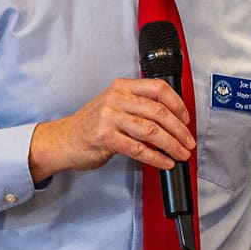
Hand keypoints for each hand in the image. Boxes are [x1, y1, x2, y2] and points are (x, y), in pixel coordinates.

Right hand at [29, 78, 193, 182]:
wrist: (62, 140)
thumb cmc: (91, 125)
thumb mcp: (114, 106)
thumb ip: (138, 106)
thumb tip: (173, 119)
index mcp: (122, 87)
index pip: (158, 88)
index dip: (178, 104)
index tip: (187, 119)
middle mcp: (116, 98)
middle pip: (159, 111)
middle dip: (179, 129)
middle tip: (188, 142)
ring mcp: (109, 117)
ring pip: (151, 130)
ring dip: (172, 144)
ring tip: (181, 154)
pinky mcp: (105, 137)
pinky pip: (138, 148)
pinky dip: (156, 157)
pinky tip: (165, 162)